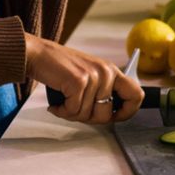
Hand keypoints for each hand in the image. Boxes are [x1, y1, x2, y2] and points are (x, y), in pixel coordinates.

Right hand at [25, 33, 143, 124]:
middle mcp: (106, 72)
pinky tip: (56, 105)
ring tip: (63, 103)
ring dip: (71, 115)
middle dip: (90, 119)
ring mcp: (93, 76)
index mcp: (111, 70)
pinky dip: (62, 112)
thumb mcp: (89, 74)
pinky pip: (73, 111)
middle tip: (76, 111)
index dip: (127, 113)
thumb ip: (103, 90)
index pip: (136, 95)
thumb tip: (112, 115)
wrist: (37, 54)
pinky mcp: (78, 81)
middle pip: (108, 114)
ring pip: (87, 115)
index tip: (114, 117)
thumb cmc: (60, 67)